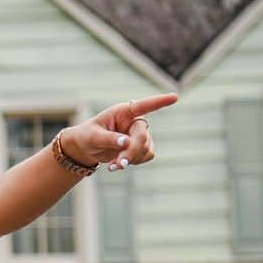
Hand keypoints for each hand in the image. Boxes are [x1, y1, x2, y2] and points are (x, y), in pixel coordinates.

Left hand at [62, 93, 177, 171]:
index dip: (159, 102)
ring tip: (114, 165)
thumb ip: (109, 139)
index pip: (143, 106)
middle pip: (142, 136)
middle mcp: (134, 121)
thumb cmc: (87, 136)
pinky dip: (134, 162)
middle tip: (119, 164)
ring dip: (131, 159)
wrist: (86, 148)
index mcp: (123, 112)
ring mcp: (140, 134)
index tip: (175, 97)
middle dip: (131, 151)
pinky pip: (146, 155)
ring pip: (146, 148)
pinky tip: (120, 163)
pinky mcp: (142, 146)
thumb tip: (126, 142)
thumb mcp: (93, 137)